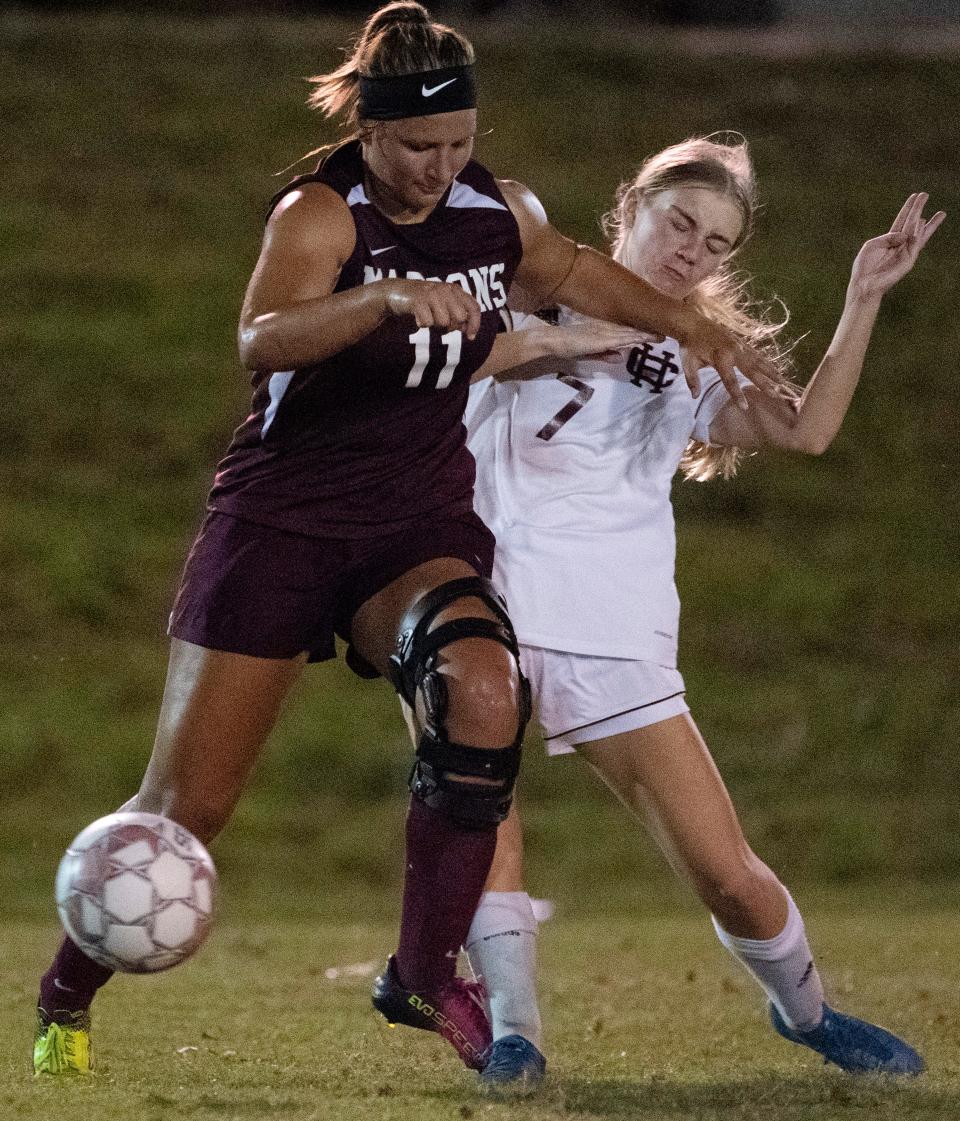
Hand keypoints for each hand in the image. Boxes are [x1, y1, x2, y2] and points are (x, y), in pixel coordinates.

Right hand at [383, 279, 481, 338]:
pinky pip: (427, 323)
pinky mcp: (418, 300)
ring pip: (444, 322)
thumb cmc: (423, 303)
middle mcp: (445, 289)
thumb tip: (470, 331)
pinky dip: (422, 325)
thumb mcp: (443, 306)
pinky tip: (417, 317)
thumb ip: (457, 315)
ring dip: (435, 327)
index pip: (473, 307)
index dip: (475, 324)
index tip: (470, 337)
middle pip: (460, 318)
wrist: (396, 293)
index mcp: (454, 290)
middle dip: (451, 327)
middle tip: (440, 325)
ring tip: (428, 319)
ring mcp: (432, 293)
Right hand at [537, 315, 657, 362]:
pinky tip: (645, 339)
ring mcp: (604, 332)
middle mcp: (605, 328)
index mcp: (603, 330)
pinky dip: (634, 338)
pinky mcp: (601, 339)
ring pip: (629, 333)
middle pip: (630, 330)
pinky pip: (621, 338)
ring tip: (660, 335)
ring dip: (645, 334)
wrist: (553, 342)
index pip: (625, 330)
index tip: (654, 333)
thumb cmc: (567, 348)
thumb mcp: (590, 354)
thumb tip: (620, 358)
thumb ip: (605, 355)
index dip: (640, 331)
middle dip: (647, 331)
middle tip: (664, 331)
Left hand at [678, 311, 782, 410]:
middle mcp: (734, 351)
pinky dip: (767, 363)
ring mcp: (740, 346)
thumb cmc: (690, 345)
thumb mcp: (687, 363)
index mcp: (720, 358)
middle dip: (764, 384)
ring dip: (771, 372)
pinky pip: (757, 354)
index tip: (745, 407)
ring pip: (759, 361)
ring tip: (782, 383)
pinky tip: (775, 370)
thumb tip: (695, 396)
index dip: (737, 394)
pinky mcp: (742, 343)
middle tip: (775, 395)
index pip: (730, 380)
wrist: (694, 323)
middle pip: (751, 370)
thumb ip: (692, 380)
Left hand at [848, 193, 944, 302]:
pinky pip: (915, 245)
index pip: (902, 220)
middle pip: (912, 223)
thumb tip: (904, 234)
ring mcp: (905, 252)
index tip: (915, 196)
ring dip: (928, 223)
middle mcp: (900, 244)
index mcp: (890, 239)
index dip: (908, 208)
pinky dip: (918, 233)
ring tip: (939, 213)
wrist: (864, 284)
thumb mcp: (872, 245)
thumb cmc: (864, 266)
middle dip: (919, 209)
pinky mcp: (908, 261)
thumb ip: (887, 237)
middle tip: (926, 194)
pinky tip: (922, 223)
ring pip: (918, 233)